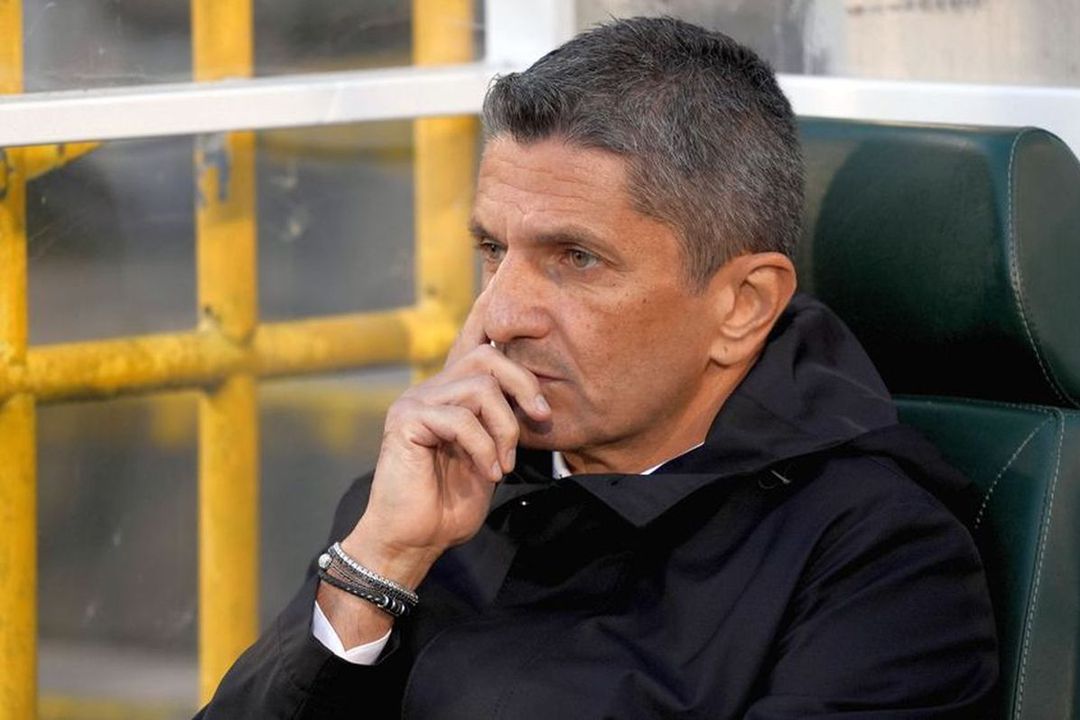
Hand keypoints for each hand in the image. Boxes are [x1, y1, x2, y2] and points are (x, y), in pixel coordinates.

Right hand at [343, 287, 551, 587]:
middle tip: (541, 419)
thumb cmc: (450, 505)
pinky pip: (461, 418)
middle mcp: (431, 390)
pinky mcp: (406, 420)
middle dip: (523, 384)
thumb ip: (502, 425)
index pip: (475, 344)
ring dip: (505, 429)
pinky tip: (488, 472)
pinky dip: (484, 448)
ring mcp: (415, 402)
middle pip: (486, 356)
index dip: (501, 324)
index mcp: (450, 396)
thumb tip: (535, 401)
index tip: (541, 322)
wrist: (414, 541)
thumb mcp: (490, 458)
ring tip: (504, 464)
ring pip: (480, 388)